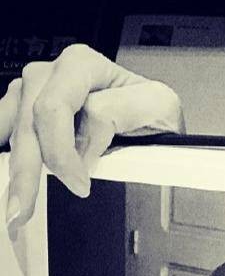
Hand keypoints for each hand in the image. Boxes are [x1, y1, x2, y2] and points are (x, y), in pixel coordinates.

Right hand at [1, 44, 183, 227]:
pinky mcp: (22, 112)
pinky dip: (8, 162)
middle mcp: (50, 73)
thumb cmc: (154, 108)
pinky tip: (12, 186)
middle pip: (27, 123)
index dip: (61, 150)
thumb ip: (120, 111)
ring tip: (17, 210)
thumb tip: (83, 138)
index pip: (53, 108)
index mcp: (81, 64)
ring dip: (14, 173)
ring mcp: (30, 92)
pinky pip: (5, 134)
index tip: (79, 185)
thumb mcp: (157, 104)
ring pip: (13, 134)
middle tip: (24, 211)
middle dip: (25, 170)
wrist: (152, 116)